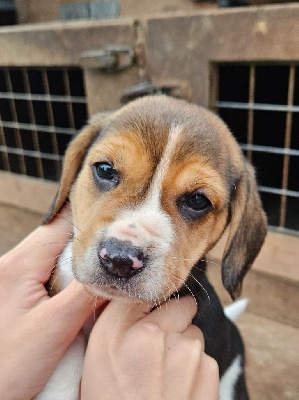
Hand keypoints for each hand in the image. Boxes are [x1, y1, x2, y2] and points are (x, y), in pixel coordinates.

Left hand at [0, 209, 104, 399]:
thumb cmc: (8, 366)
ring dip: (82, 259)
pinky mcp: (19, 290)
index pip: (63, 223)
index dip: (93, 220)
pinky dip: (71, 273)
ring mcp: (15, 275)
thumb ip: (88, 291)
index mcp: (19, 263)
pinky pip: (51, 270)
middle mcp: (14, 262)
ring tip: (107, 267)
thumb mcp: (55, 327)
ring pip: (57, 253)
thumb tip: (117, 267)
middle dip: (91, 240)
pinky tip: (86, 284)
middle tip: (120, 248)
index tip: (121, 224)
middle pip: (61, 235)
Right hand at [81, 296, 218, 399]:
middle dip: (172, 320)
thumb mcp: (100, 353)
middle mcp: (158, 334)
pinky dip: (194, 366)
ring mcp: (188, 352)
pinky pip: (203, 354)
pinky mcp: (209, 371)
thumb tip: (139, 293)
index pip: (147, 292)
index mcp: (123, 330)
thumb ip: (119, 315)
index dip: (148, 305)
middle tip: (156, 345)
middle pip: (178, 306)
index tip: (147, 315)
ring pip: (192, 331)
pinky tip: (178, 388)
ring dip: (183, 344)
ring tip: (165, 374)